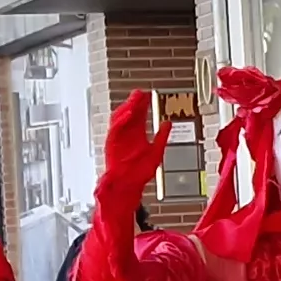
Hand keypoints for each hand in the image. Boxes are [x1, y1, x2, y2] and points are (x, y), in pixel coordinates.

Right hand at [99, 91, 165, 207]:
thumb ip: (162, 137)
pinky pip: (114, 130)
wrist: (127, 188)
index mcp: (136, 137)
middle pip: (129, 115)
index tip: (148, 95)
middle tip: (141, 92)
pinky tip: (128, 114)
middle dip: (134, 103)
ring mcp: (118, 140)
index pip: (139, 117)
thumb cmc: (139, 174)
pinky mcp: (112, 146)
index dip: (143, 105)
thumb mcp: (156, 152)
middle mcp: (127, 136)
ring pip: (120, 120)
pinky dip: (120, 121)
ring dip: (126, 108)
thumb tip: (168, 123)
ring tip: (134, 99)